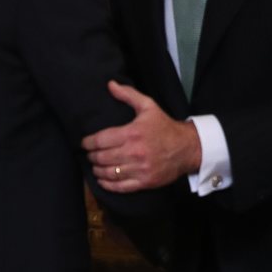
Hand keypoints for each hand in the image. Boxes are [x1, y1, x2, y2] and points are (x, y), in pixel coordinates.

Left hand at [83, 80, 201, 191]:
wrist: (187, 148)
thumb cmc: (165, 127)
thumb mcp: (148, 106)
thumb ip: (128, 95)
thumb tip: (110, 84)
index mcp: (132, 133)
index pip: (101, 140)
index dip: (88, 142)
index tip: (85, 142)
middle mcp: (134, 152)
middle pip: (102, 157)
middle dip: (91, 156)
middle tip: (89, 154)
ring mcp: (139, 169)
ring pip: (109, 173)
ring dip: (97, 170)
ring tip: (95, 166)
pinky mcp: (144, 182)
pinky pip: (120, 186)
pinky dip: (107, 184)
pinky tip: (102, 180)